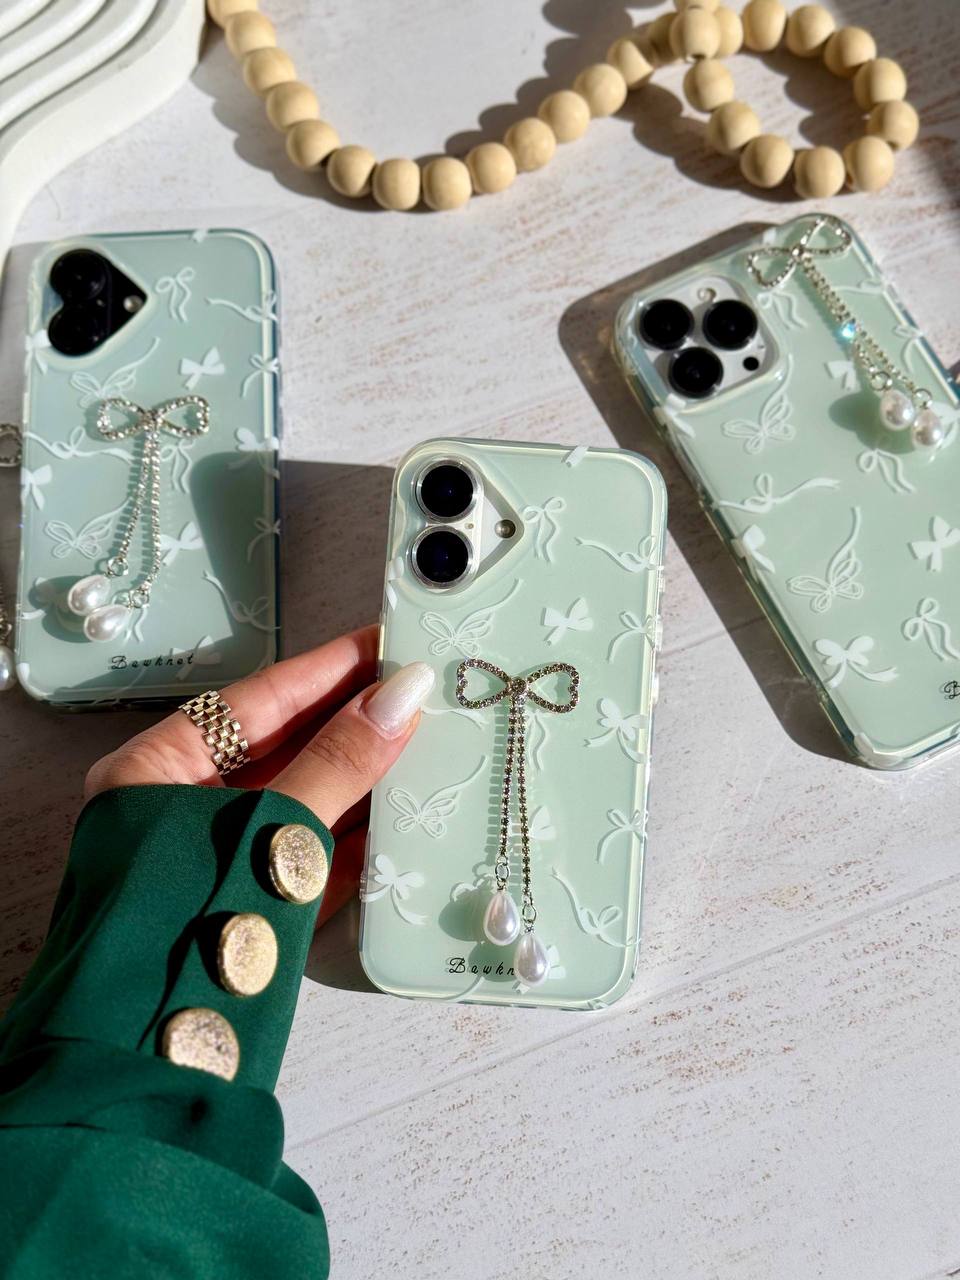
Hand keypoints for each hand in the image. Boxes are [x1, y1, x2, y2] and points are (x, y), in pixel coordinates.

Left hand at [85, 626, 434, 923]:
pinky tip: (408, 819)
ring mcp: (219, 861)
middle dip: (353, 724)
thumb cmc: (184, 926)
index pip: (256, 701)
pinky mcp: (253, 908)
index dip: (327, 670)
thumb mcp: (268, 830)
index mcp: (155, 771)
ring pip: (304, 801)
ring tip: (431, 746)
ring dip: (364, 780)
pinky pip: (310, 854)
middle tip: (424, 692)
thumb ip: (337, 765)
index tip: (389, 643)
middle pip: (283, 750)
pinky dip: (358, 838)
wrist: (148, 1060)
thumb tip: (402, 697)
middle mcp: (182, 809)